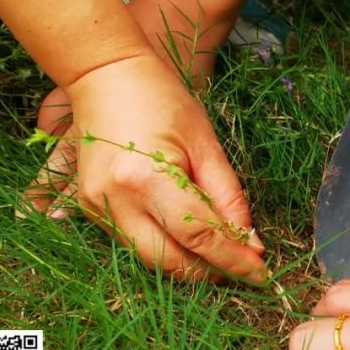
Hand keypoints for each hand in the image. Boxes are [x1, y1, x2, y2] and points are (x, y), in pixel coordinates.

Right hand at [26, 53, 268, 284]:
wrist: (105, 76)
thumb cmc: (162, 99)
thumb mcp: (206, 144)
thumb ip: (228, 197)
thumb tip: (250, 244)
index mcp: (146, 178)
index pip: (199, 238)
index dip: (234, 260)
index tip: (261, 273)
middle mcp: (115, 201)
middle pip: (170, 261)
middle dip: (210, 271)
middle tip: (243, 266)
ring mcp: (96, 207)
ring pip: (149, 259)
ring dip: (187, 263)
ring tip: (220, 253)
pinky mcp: (88, 208)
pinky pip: (132, 244)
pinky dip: (163, 246)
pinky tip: (186, 238)